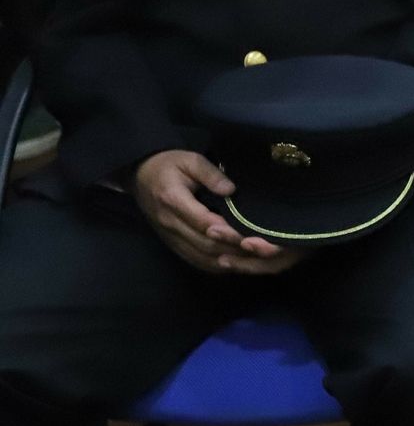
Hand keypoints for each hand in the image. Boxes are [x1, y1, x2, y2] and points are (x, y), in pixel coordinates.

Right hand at [133, 150, 305, 274]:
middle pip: (205, 245)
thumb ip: (210, 174)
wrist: (140, 174)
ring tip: (252, 260)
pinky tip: (234, 264)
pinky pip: (194, 260)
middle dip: (234, 250)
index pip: (204, 223)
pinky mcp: (171, 244)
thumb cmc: (169, 165)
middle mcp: (170, 223)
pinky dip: (215, 266)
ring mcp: (169, 236)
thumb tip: (231, 190)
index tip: (253, 235)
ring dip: (227, 261)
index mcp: (173, 200)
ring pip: (201, 257)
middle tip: (261, 250)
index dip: (229, 232)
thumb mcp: (190, 160)